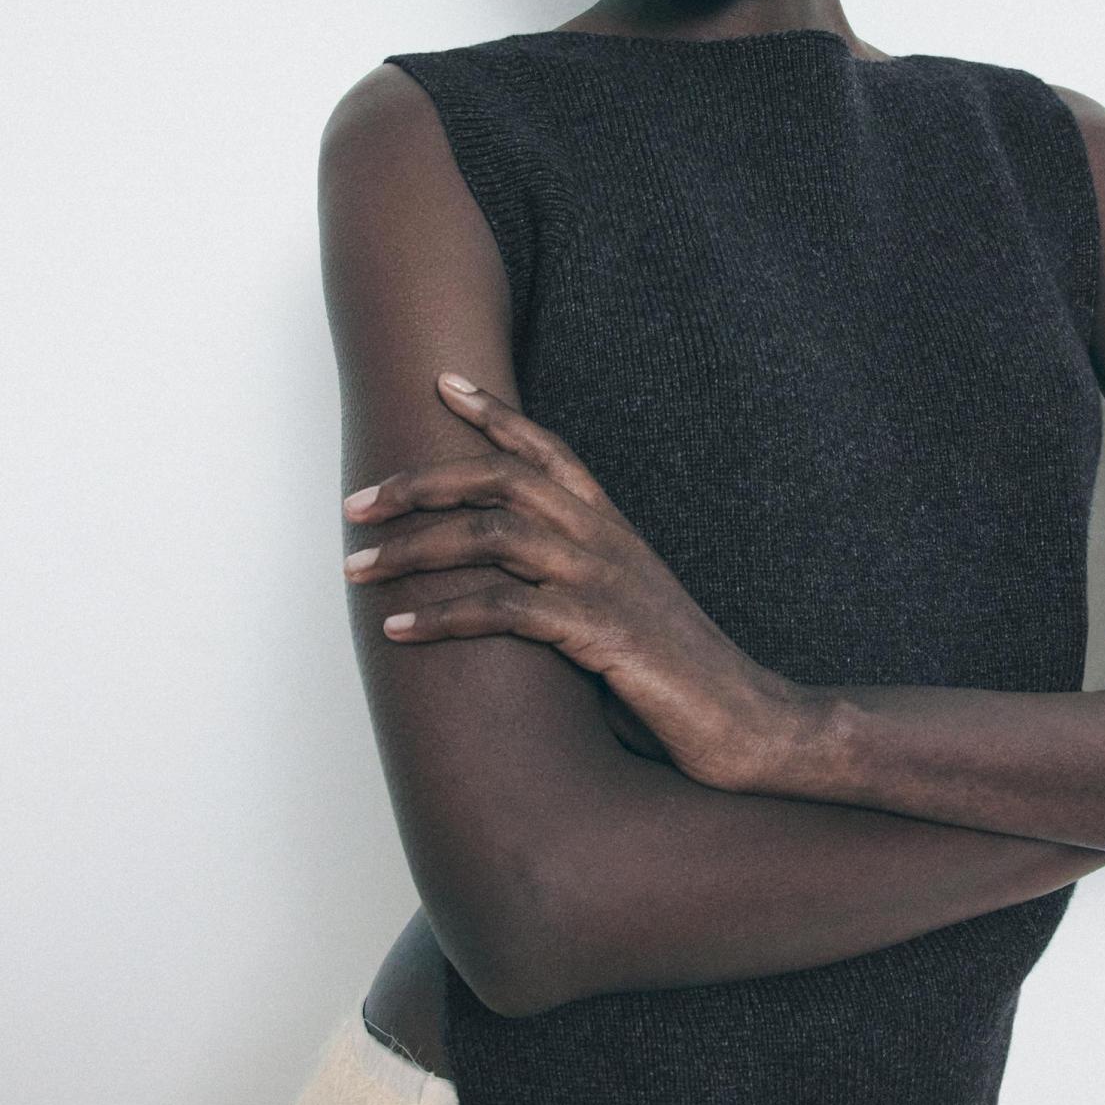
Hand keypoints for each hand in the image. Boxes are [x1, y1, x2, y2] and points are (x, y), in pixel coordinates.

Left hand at [341, 372, 798, 788]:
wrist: (747, 721)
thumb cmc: (677, 676)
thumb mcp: (621, 612)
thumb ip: (572, 588)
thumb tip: (507, 593)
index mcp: (612, 528)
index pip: (548, 450)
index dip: (495, 412)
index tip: (443, 383)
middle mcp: (605, 541)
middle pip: (501, 479)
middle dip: (420, 483)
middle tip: (357, 504)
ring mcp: (603, 582)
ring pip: (492, 536)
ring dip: (414, 549)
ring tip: (357, 568)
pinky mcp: (600, 632)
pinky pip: (505, 610)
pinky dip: (443, 615)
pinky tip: (400, 628)